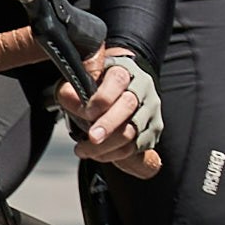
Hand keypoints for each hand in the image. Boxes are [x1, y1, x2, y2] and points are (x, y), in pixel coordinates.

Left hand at [74, 44, 163, 175]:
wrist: (120, 89)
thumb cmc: (96, 85)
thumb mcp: (78, 82)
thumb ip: (72, 91)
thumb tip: (74, 103)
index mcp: (123, 69)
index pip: (117, 81)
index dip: (102, 98)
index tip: (87, 112)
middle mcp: (141, 87)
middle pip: (128, 106)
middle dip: (108, 125)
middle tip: (91, 138)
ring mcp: (150, 109)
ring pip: (133, 131)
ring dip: (106, 146)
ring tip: (83, 150)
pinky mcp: (153, 130)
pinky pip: (136, 148)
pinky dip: (115, 155)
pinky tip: (98, 154)